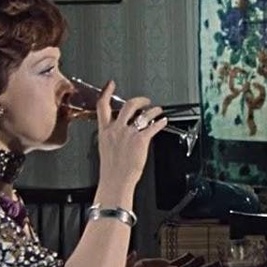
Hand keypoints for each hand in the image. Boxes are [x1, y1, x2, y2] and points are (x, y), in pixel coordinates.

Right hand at [93, 81, 167, 206]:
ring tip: (158, 110)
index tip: (111, 85)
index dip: (107, 92)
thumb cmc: (111, 169)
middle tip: (145, 100)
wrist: (115, 181)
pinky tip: (163, 122)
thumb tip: (120, 131)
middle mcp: (116, 129)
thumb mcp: (105, 148)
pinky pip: (153, 126)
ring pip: (143, 114)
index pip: (103, 106)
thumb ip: (112, 136)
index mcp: (105, 131)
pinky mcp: (140, 140)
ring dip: (153, 110)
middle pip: (128, 105)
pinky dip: (160, 122)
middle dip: (139, 100)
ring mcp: (128, 134)